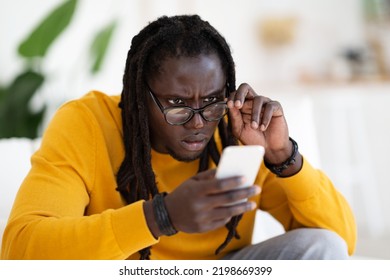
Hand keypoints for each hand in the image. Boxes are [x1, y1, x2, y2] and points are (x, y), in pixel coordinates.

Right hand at [145, 169, 259, 236]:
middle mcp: (199, 204)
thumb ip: (210, 175)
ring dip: (243, 207)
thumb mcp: (193, 180)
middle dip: (245, 193)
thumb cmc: (183, 193)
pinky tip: (237, 210)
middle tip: (256, 189)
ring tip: (252, 203)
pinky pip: (221, 221)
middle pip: (227, 198)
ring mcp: (201, 218)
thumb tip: (229, 171)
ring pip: (228, 212)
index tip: (246, 178)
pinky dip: (230, 215)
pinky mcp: (203, 228)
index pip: (219, 185)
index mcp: (196, 190)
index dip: (234, 181)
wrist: (167, 214)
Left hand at [227, 83, 291, 163]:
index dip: (232, 97)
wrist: (268, 148)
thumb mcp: (239, 130)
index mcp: (242, 106)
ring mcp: (265, 104)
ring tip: (254, 127)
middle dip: (240, 94)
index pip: (236, 94)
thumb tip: (230, 105)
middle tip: (238, 105)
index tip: (230, 105)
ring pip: (258, 99)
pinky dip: (265, 118)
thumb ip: (234, 118)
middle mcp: (253, 102)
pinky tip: (262, 127)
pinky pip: (270, 107)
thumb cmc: (253, 138)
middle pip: (245, 87)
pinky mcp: (276, 108)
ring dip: (254, 114)